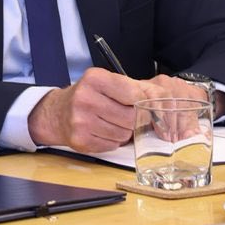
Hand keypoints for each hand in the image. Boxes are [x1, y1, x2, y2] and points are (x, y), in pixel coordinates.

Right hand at [27, 67, 157, 152]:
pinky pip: (112, 145)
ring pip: (124, 134)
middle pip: (131, 117)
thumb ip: (139, 89)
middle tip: (125, 115)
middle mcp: (85, 98)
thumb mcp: (110, 82)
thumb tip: (167, 103)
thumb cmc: (90, 96)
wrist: (57, 112)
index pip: (135, 94)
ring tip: (111, 123)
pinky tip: (102, 131)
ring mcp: (81, 121)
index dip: (147, 103)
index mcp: (95, 78)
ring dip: (124, 132)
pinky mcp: (80, 140)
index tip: (149, 108)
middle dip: (134, 120)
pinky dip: (112, 141)